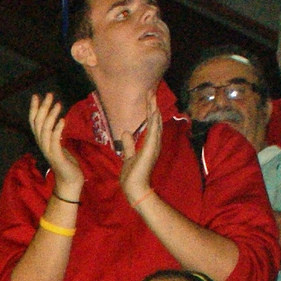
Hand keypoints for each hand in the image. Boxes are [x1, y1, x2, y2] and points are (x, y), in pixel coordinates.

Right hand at [28, 94, 81, 198]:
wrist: (70, 181)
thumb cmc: (66, 163)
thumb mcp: (59, 145)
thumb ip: (55, 134)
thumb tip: (56, 120)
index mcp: (42, 141)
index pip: (34, 123)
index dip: (34, 109)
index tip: (36, 95)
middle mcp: (42, 145)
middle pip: (38, 123)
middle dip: (43, 108)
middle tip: (50, 95)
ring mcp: (48, 151)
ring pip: (45, 131)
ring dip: (51, 116)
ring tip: (58, 104)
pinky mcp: (56, 157)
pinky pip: (54, 142)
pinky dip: (57, 130)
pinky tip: (62, 121)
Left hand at [118, 92, 163, 208]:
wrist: (134, 189)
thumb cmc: (132, 176)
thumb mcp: (128, 156)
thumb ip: (129, 144)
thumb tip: (126, 131)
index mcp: (149, 145)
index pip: (151, 125)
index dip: (150, 112)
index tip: (148, 99)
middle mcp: (154, 144)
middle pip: (155, 121)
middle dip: (153, 107)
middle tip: (151, 92)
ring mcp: (153, 146)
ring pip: (155, 123)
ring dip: (153, 109)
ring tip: (152, 96)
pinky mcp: (150, 149)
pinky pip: (153, 131)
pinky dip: (154, 121)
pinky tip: (153, 110)